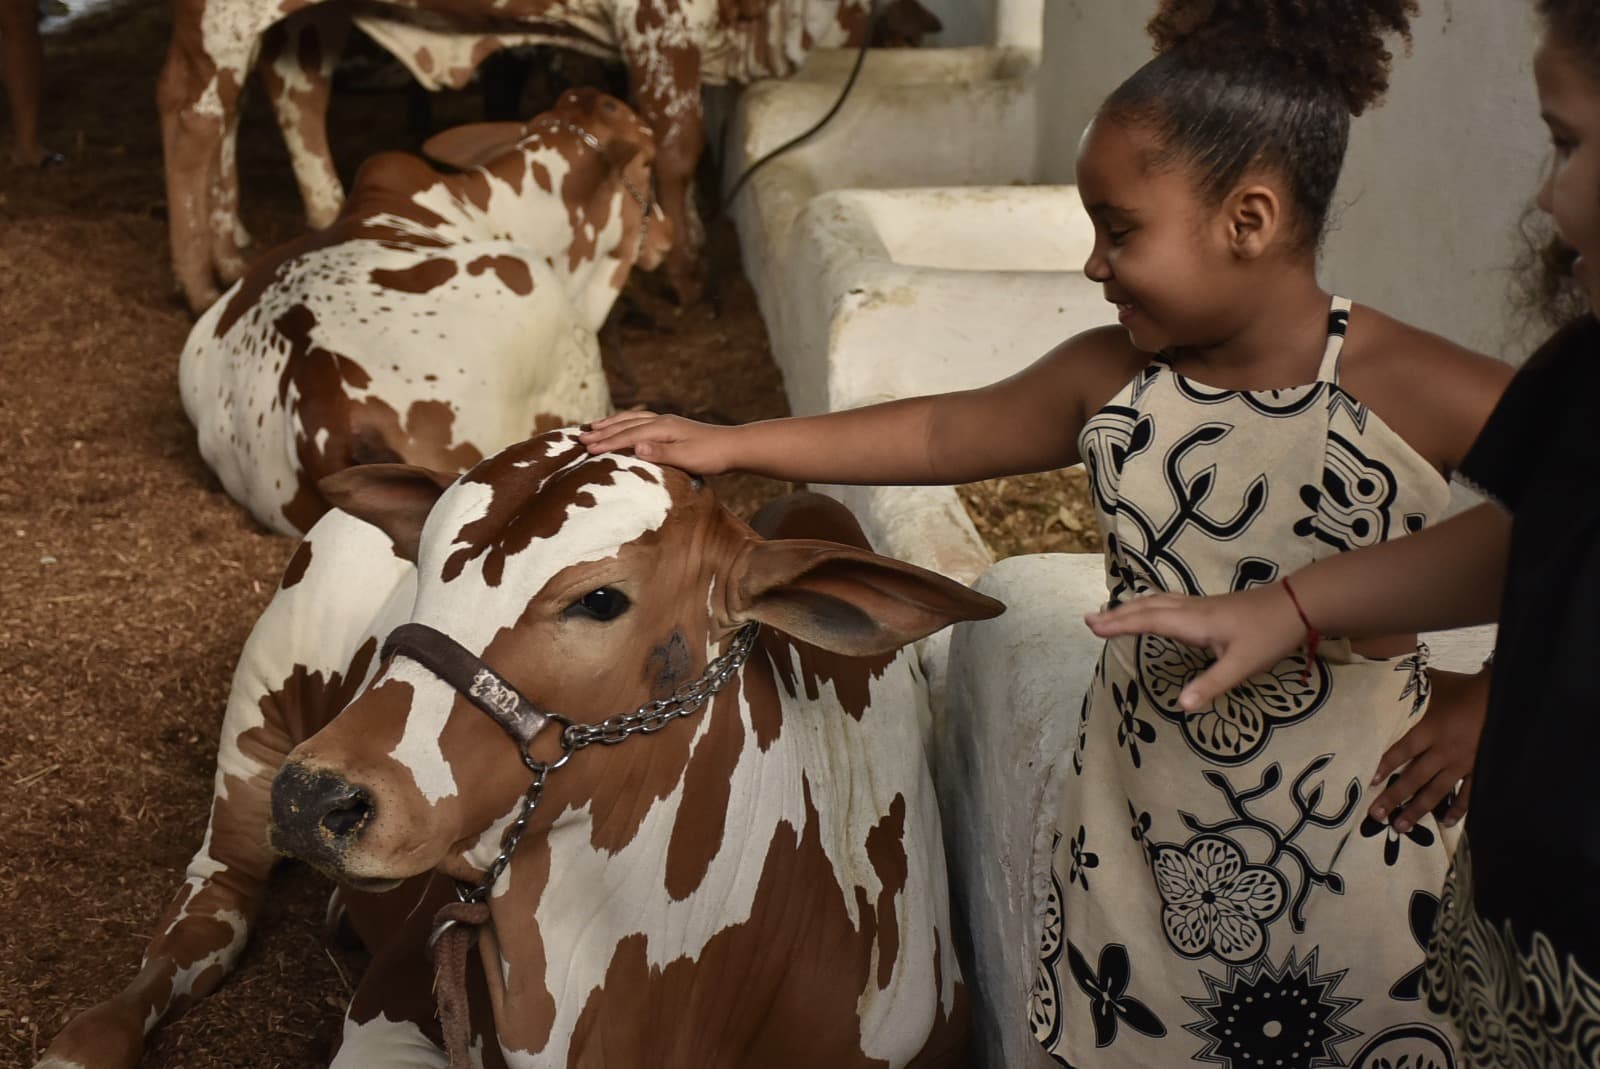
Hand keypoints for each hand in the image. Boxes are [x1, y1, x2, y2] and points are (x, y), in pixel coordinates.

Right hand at [579, 410, 735, 473]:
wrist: (734, 447)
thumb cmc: (711, 456)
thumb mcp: (686, 458)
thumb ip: (660, 453)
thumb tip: (635, 446)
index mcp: (662, 428)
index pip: (628, 435)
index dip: (607, 442)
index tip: (587, 449)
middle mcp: (661, 421)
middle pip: (626, 424)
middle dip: (602, 432)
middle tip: (580, 439)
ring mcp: (666, 422)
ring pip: (631, 419)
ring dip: (611, 423)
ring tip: (593, 427)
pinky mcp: (670, 427)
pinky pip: (640, 420)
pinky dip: (625, 422)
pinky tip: (622, 426)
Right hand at [1084, 584, 1305, 709]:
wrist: (1296, 604)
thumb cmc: (1270, 635)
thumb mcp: (1242, 665)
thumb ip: (1211, 685)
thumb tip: (1180, 706)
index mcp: (1194, 622)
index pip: (1148, 621)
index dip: (1119, 624)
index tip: (1093, 627)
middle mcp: (1191, 610)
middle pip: (1146, 608)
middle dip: (1117, 614)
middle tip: (1089, 620)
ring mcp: (1199, 606)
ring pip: (1156, 602)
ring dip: (1131, 608)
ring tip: (1110, 614)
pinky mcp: (1208, 607)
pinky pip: (1167, 603)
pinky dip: (1148, 606)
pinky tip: (1150, 612)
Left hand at [1367, 667, 1486, 832]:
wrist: (1504, 694)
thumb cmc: (1464, 687)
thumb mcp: (1434, 683)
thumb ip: (1411, 686)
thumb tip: (1385, 675)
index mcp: (1430, 729)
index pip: (1401, 751)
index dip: (1384, 766)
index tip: (1370, 781)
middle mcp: (1444, 750)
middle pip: (1414, 778)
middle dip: (1394, 798)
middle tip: (1376, 815)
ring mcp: (1463, 763)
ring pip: (1436, 792)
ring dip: (1417, 810)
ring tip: (1400, 827)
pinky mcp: (1480, 768)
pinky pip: (1468, 794)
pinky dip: (1457, 810)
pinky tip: (1445, 822)